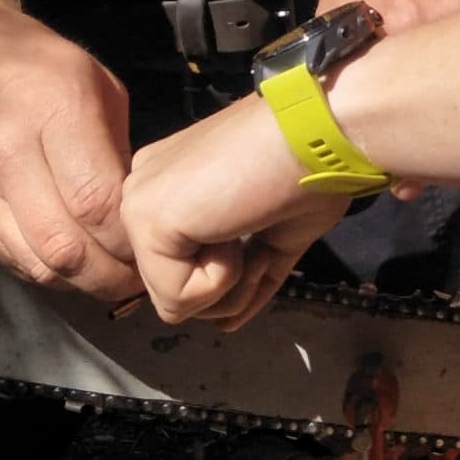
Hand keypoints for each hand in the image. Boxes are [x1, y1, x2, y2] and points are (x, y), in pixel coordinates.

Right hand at [0, 0, 138, 298]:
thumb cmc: (29, 59)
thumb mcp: (94, 81)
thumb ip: (118, 147)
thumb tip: (136, 209)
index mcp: (53, 112)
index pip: (97, 204)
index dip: (130, 240)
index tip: (152, 246)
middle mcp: (9, 155)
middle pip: (66, 247)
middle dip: (110, 275)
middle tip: (137, 276)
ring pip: (37, 265)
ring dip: (79, 282)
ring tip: (106, 275)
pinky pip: (10, 260)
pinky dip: (46, 271)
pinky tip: (69, 262)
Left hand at [123, 94, 355, 325]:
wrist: (319, 135)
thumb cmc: (309, 170)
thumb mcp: (270, 234)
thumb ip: (239, 275)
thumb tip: (223, 324)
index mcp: (173, 188)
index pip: (182, 269)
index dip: (231, 275)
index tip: (262, 236)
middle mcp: (147, 191)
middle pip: (174, 290)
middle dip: (230, 286)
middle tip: (260, 238)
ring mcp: (140, 203)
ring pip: (173, 301)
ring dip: (230, 283)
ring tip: (252, 230)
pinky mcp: (147, 219)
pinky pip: (178, 298)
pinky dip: (224, 280)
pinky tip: (239, 229)